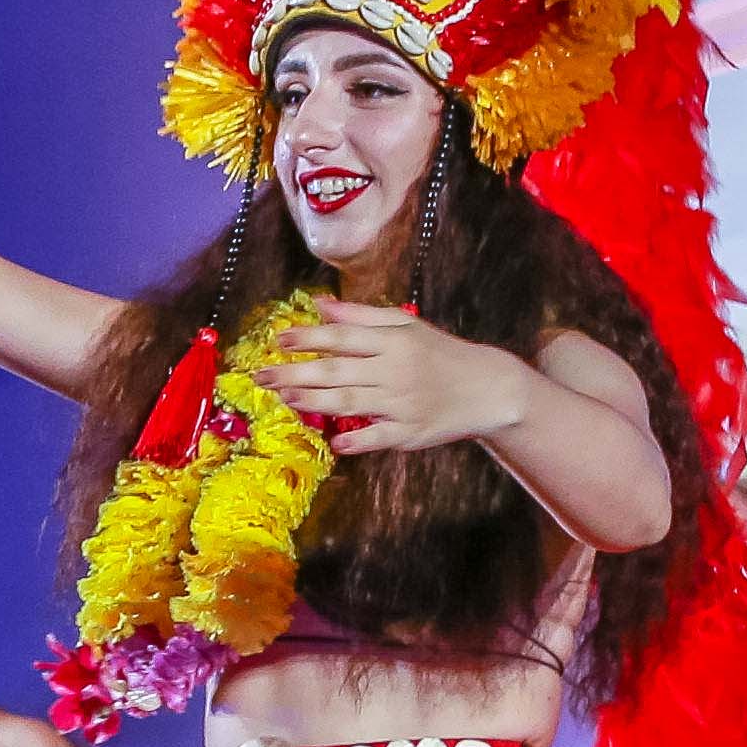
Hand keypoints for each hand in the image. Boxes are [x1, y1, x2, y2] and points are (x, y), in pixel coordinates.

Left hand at [258, 299, 526, 453]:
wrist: (485, 388)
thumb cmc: (438, 353)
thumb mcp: (406, 327)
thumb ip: (360, 317)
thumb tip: (319, 304)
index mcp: (393, 342)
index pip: (342, 338)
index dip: (308, 338)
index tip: (278, 339)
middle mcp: (395, 371)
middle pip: (337, 371)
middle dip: (295, 374)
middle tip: (262, 377)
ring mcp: (402, 404)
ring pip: (350, 403)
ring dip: (314, 402)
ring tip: (285, 400)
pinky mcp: (410, 433)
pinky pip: (378, 437)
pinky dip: (357, 440)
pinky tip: (334, 441)